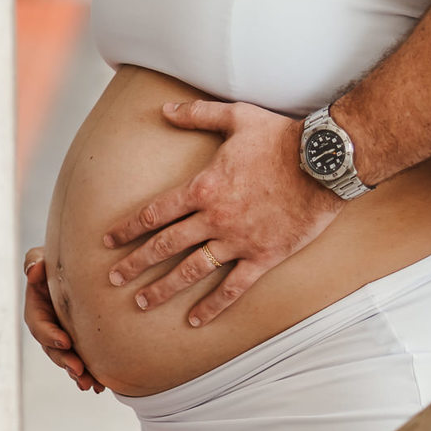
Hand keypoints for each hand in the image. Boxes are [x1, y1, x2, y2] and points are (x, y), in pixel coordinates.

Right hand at [23, 249, 106, 393]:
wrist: (81, 262)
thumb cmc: (58, 259)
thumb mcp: (42, 257)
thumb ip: (34, 262)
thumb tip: (35, 270)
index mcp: (37, 308)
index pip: (39, 325)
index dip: (50, 335)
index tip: (65, 342)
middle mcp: (50, 326)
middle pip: (54, 349)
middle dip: (65, 362)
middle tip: (79, 371)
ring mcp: (64, 335)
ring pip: (68, 359)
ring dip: (78, 374)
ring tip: (91, 385)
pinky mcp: (81, 341)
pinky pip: (84, 360)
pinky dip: (90, 373)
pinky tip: (101, 386)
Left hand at [100, 101, 341, 326]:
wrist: (322, 163)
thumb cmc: (280, 137)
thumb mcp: (237, 117)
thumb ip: (198, 114)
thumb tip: (164, 109)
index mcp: (203, 187)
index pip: (155, 213)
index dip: (128, 228)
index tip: (108, 241)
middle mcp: (214, 218)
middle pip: (165, 246)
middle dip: (135, 264)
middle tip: (113, 280)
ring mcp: (238, 241)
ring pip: (192, 270)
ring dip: (164, 288)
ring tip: (143, 303)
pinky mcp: (262, 256)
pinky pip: (233, 287)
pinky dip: (213, 305)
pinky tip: (195, 320)